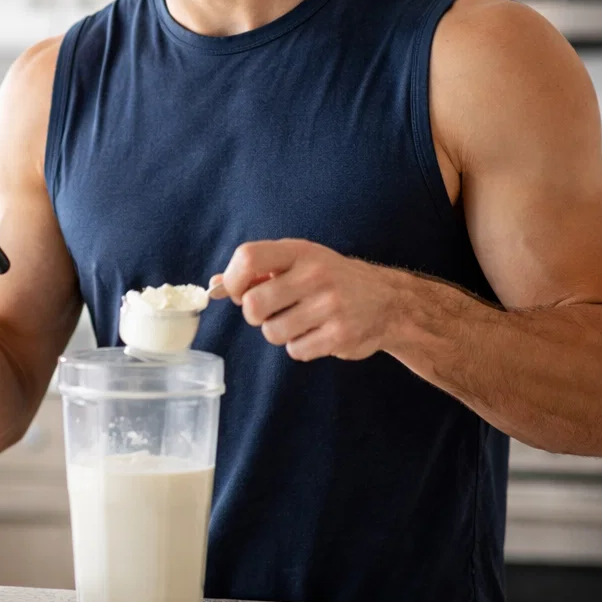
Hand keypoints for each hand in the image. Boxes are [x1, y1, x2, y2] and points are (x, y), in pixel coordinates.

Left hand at [214, 239, 406, 361]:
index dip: (233, 280)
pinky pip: (295, 350)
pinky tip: (317, 333)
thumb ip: (257, 272)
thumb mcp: (297, 262)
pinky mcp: (340, 335)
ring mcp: (330, 305)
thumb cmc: (330, 279)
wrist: (387, 301)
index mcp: (299, 251)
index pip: (248, 258)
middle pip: (253, 305)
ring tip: (298, 321)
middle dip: (255, 315)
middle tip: (271, 310)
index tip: (237, 291)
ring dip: (279, 332)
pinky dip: (300, 346)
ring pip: (272, 333)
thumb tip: (214, 286)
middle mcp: (315, 274)